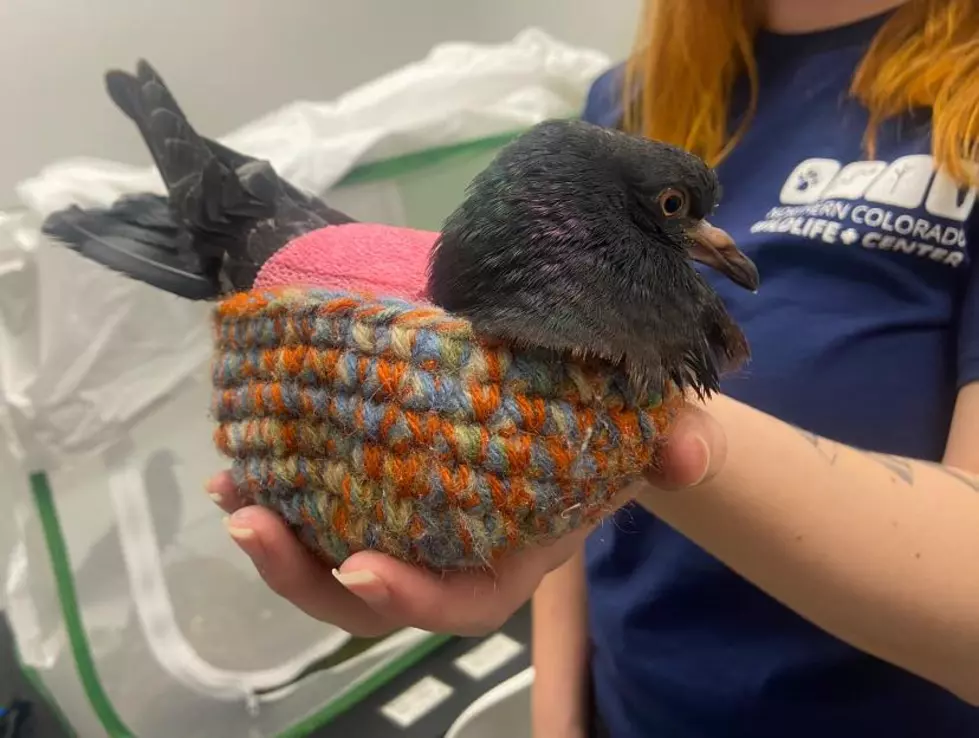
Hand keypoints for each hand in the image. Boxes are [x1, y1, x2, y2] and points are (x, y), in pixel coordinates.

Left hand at [205, 399, 725, 636]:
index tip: (360, 568)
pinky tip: (248, 456)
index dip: (413, 601)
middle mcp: (456, 549)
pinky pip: (329, 506)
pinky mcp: (385, 482)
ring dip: (281, 538)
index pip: (466, 604)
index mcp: (517, 553)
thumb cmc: (616, 427)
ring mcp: (415, 520)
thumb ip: (677, 443)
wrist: (587, 400)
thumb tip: (688, 453)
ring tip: (236, 495)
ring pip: (338, 557)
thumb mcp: (654, 429)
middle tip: (255, 523)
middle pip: (376, 597)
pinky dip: (286, 489)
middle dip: (310, 578)